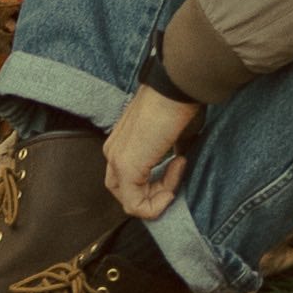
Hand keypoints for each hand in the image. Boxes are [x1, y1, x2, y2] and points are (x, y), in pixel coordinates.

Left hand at [106, 81, 195, 219]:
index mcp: (121, 143)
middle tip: (177, 173)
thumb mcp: (174, 136)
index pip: (129, 179)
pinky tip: (175, 172)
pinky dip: (158, 201)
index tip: (180, 162)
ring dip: (159, 196)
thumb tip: (178, 165)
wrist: (176, 88)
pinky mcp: (126, 167)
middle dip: (154, 193)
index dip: (157, 182)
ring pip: (131, 201)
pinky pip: (136, 205)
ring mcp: (116, 160)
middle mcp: (112, 152)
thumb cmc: (178, 104)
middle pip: (126, 193)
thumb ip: (170, 155)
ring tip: (179, 166)